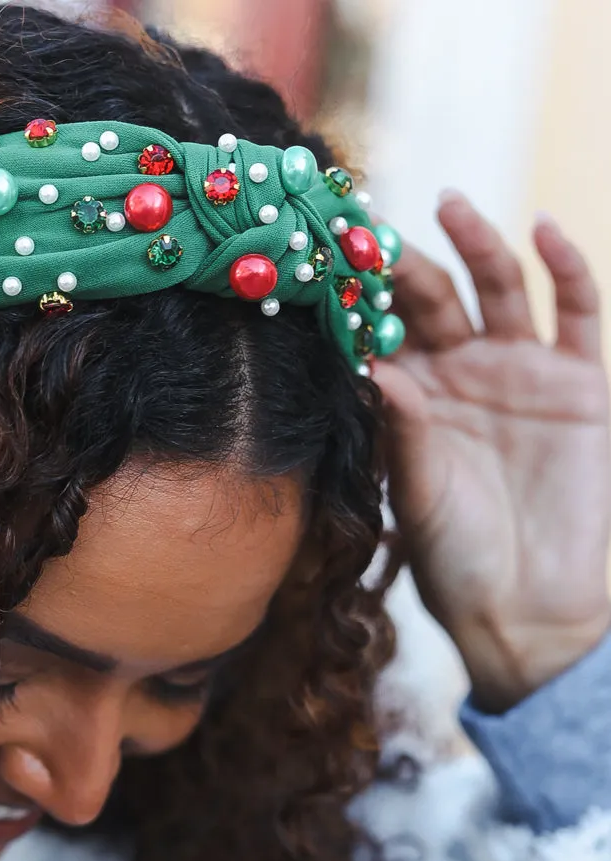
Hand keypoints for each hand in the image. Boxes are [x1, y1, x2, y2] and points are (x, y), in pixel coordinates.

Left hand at [372, 193, 610, 711]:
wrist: (527, 609)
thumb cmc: (458, 561)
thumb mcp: (419, 497)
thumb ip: (404, 433)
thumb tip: (374, 368)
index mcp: (412, 402)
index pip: (384, 332)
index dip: (361, 297)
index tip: (327, 255)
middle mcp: (463, 376)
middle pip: (434, 299)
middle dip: (409, 261)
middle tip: (379, 223)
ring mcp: (521, 373)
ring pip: (499, 289)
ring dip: (479, 244)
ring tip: (451, 205)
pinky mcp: (578, 382)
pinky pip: (576, 311)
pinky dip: (566, 266)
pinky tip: (544, 229)